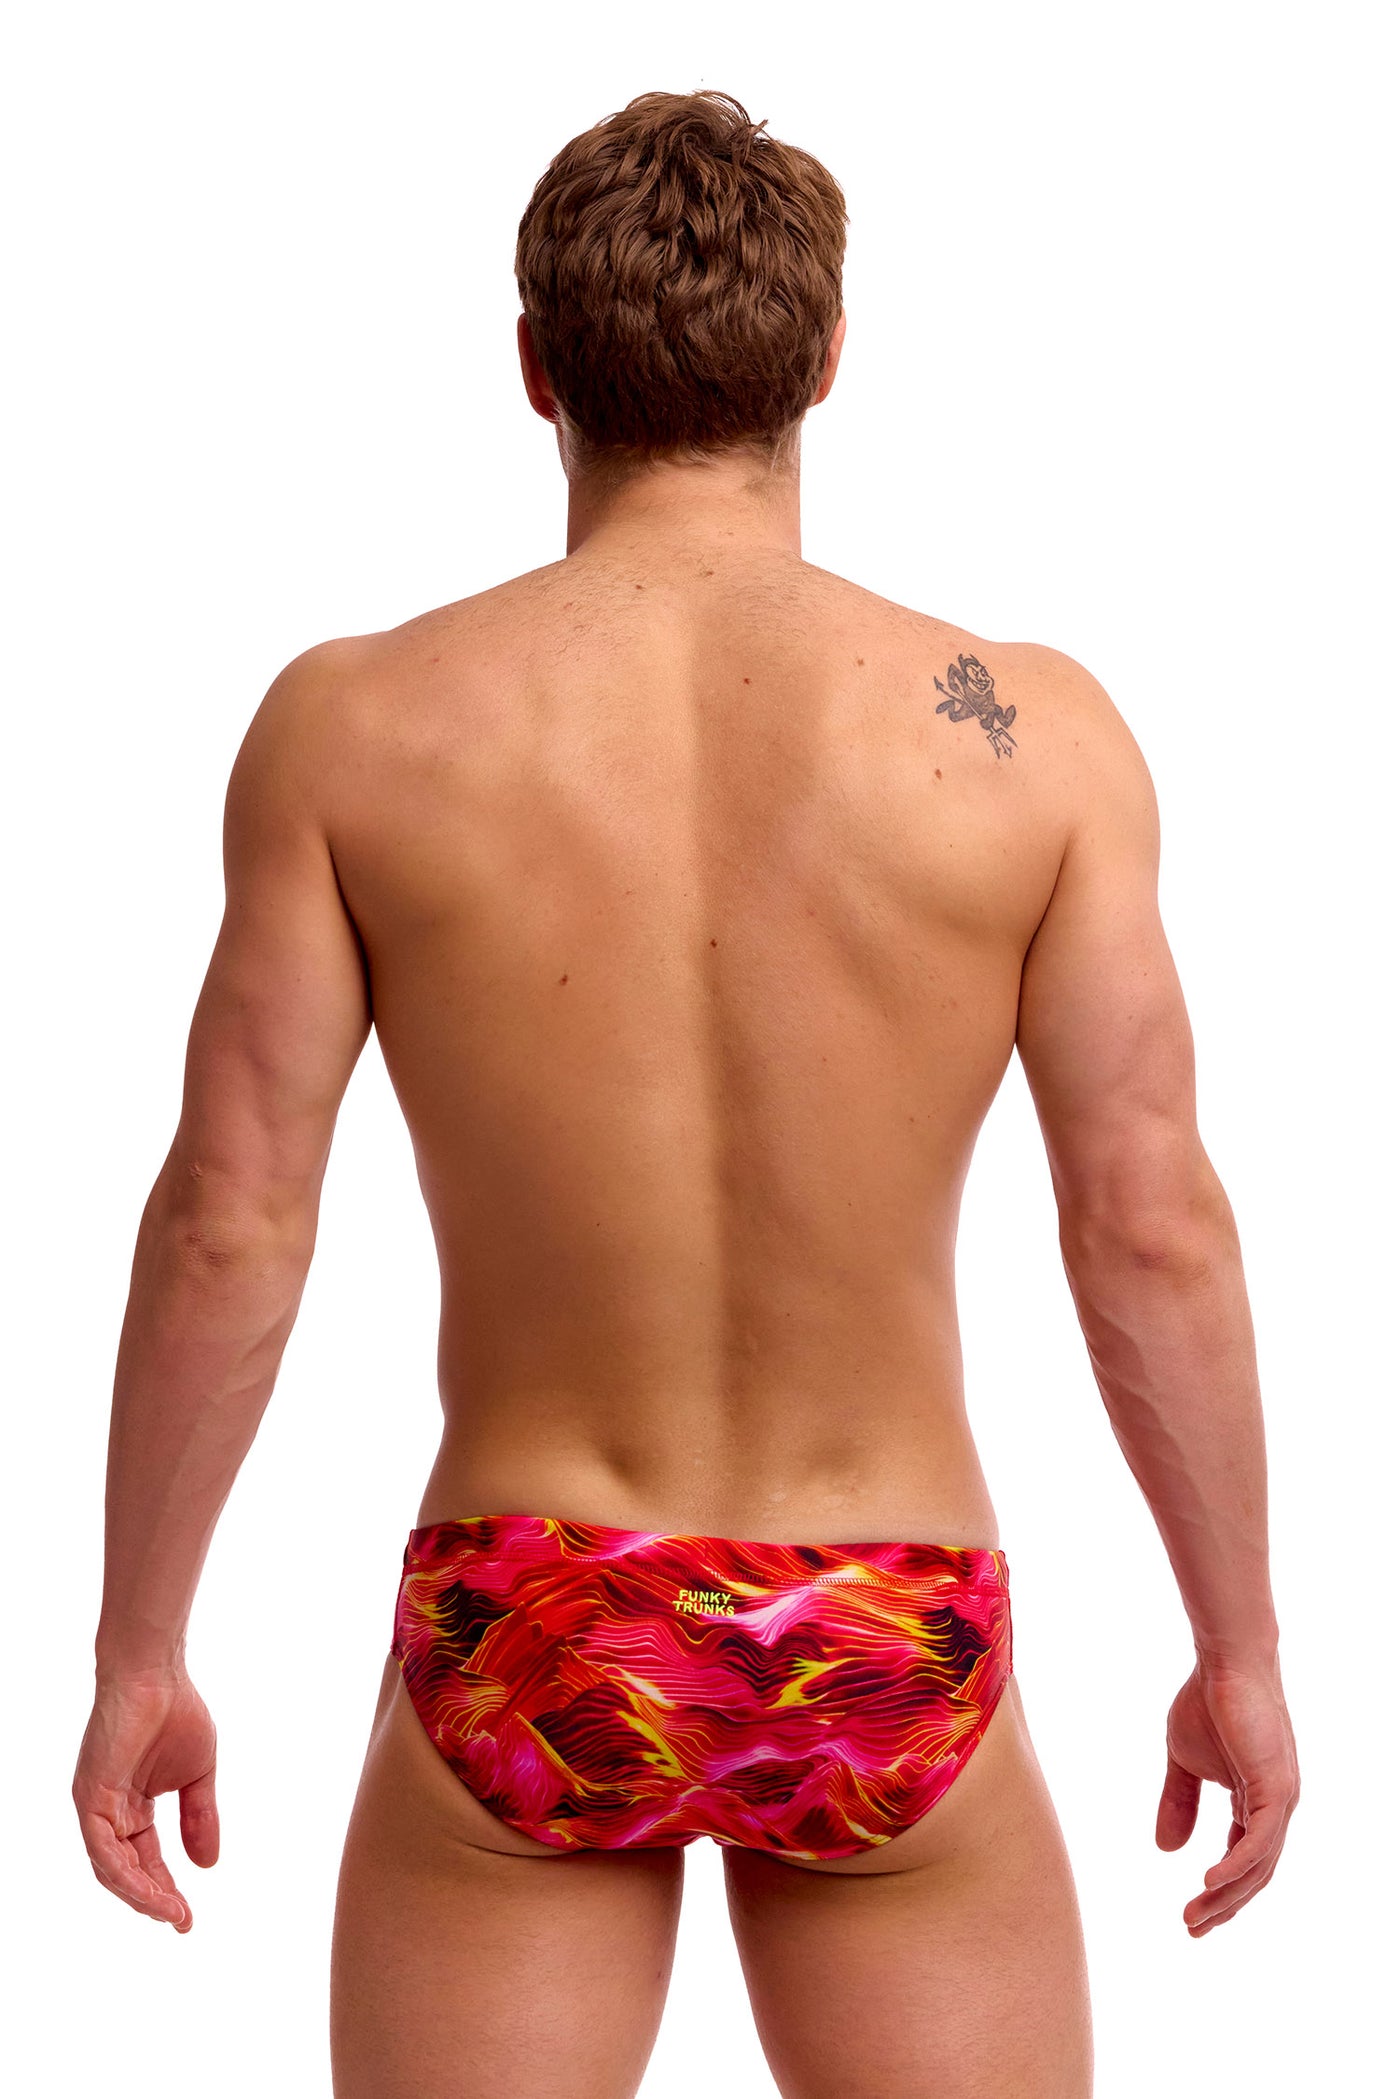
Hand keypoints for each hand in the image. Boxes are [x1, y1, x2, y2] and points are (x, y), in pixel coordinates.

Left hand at [73, 1669, 218, 1932]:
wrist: (157, 1675)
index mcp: (131, 1806)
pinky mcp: (90, 1796)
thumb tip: (207, 1865)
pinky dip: (126, 1873)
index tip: (187, 1916)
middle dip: (154, 1899)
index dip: (165, 1888)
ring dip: (141, 1894)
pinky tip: (149, 1889)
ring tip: (171, 1912)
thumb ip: (200, 1818)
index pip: (145, 1859)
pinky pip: (102, 1848)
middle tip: (181, 1921)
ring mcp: (96, 1805)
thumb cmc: (175, 1712)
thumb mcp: (197, 1776)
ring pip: (111, 1867)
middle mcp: (108, 1811)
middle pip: (126, 1870)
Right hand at [1155, 1656, 1298, 1935]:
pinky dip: (1236, 1865)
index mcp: (1257, 1803)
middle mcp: (1276, 1808)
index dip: (1220, 1891)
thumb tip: (1166, 1851)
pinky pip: (1259, 1840)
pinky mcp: (1276, 1788)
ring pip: (1258, 1865)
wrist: (1224, 1662)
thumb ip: (1179, 1803)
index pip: (1244, 1860)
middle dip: (1223, 1905)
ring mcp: (1280, 1800)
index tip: (1191, 1916)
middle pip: (1254, 1873)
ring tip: (1194, 1916)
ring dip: (1225, 1895)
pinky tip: (1209, 1882)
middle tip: (1192, 1929)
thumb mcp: (1183, 1762)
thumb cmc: (1207, 1702)